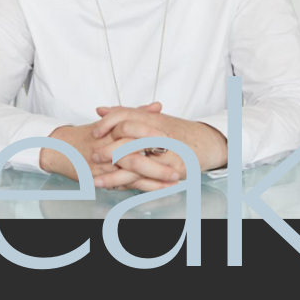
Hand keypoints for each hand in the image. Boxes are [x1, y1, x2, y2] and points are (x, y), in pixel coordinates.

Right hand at [39, 102, 179, 189]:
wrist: (60, 148)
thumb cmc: (88, 134)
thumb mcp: (111, 121)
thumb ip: (136, 113)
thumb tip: (157, 106)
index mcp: (112, 129)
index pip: (134, 129)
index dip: (153, 134)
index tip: (172, 139)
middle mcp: (107, 146)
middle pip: (135, 154)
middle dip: (158, 162)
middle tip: (178, 168)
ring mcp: (103, 164)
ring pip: (131, 172)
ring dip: (154, 179)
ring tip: (174, 182)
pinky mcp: (100, 178)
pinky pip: (124, 184)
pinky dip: (142, 188)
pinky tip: (158, 190)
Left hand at [89, 104, 227, 188]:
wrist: (206, 142)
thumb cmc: (176, 131)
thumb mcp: (153, 119)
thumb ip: (126, 114)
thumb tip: (100, 110)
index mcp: (153, 119)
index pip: (127, 116)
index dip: (109, 123)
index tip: (94, 131)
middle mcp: (160, 134)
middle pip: (129, 140)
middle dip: (109, 150)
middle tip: (93, 155)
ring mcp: (167, 154)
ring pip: (135, 163)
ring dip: (114, 174)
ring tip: (96, 179)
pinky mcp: (172, 170)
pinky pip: (147, 179)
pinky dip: (129, 185)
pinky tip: (117, 188)